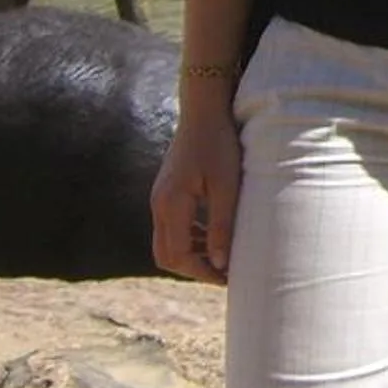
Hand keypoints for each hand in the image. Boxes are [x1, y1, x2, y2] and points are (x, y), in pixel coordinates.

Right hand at [150, 109, 242, 283]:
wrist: (204, 110)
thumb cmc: (219, 144)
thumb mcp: (227, 187)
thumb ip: (222, 226)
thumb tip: (221, 264)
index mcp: (171, 204)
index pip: (179, 255)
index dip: (202, 272)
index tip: (227, 277)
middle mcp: (159, 204)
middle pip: (166, 255)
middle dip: (193, 269)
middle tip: (224, 273)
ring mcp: (159, 197)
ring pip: (167, 242)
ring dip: (192, 254)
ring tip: (223, 256)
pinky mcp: (166, 191)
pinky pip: (171, 226)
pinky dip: (189, 237)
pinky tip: (214, 235)